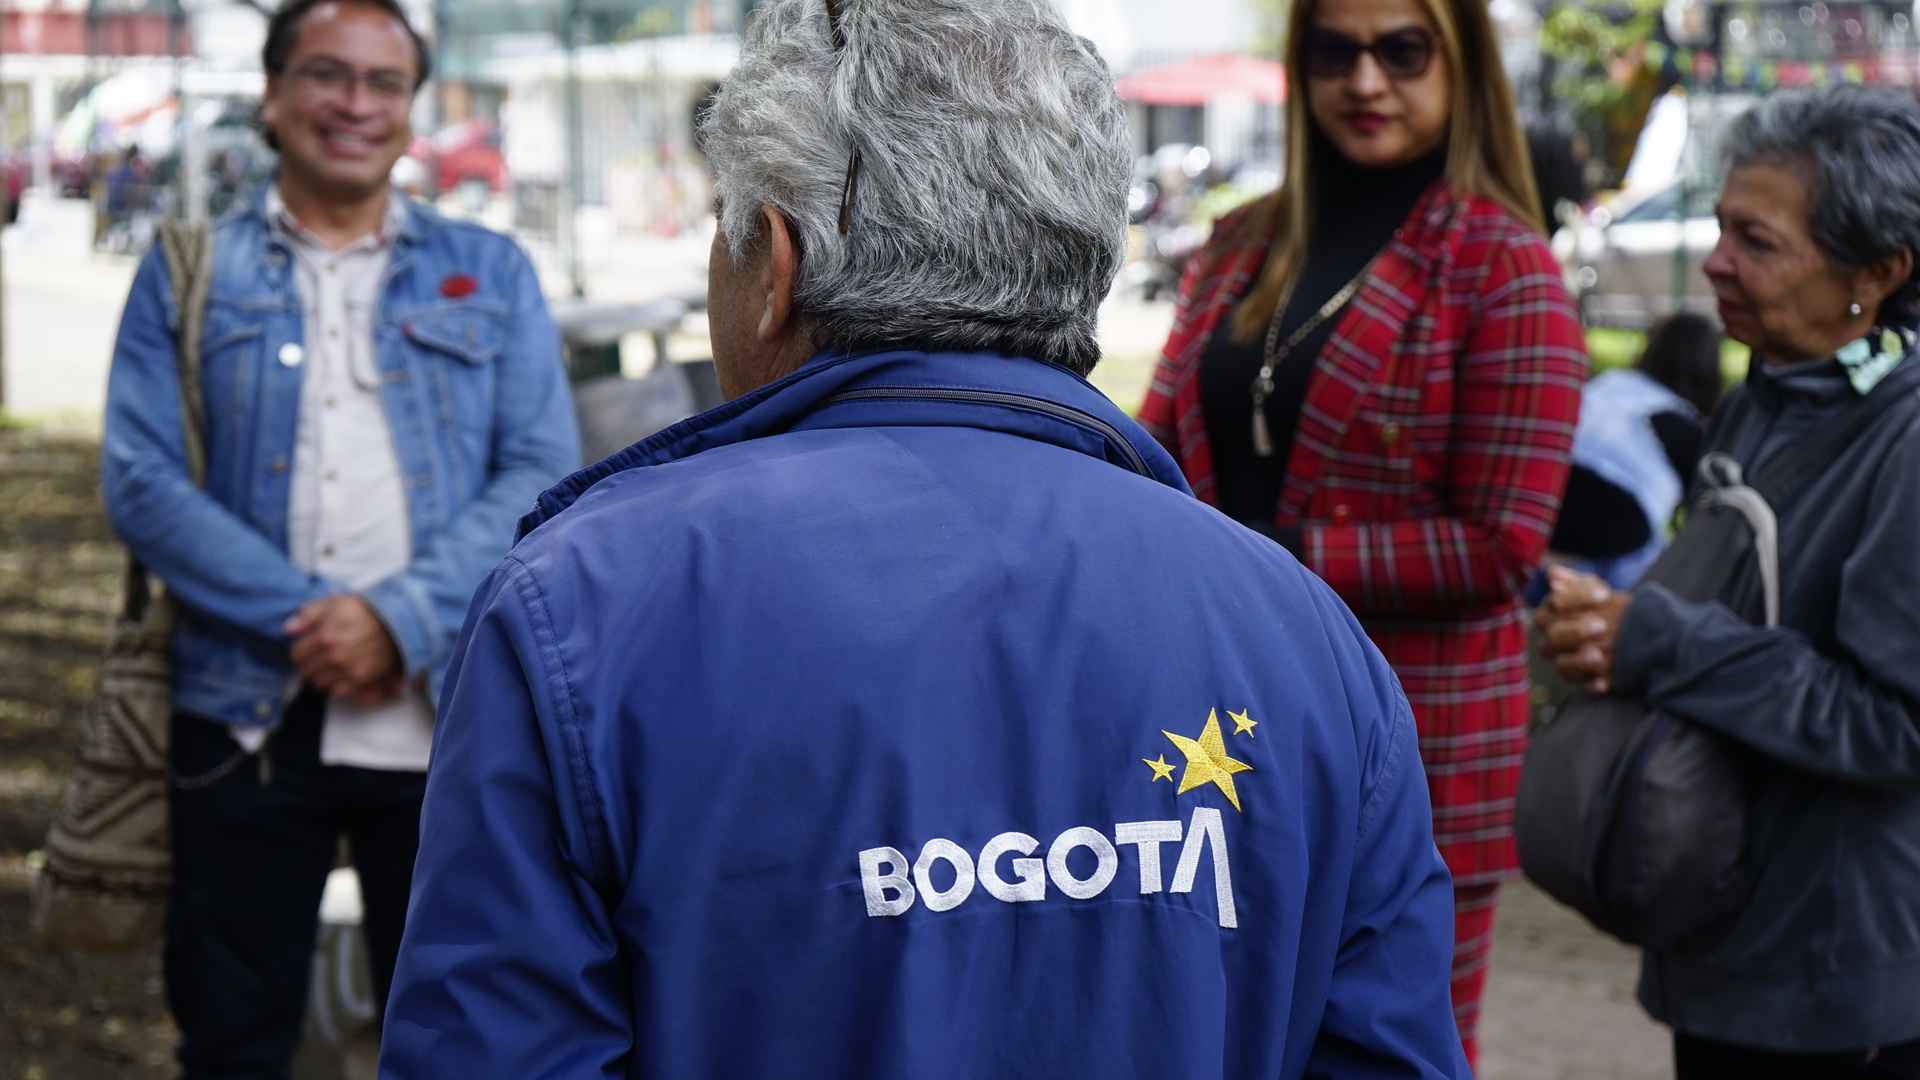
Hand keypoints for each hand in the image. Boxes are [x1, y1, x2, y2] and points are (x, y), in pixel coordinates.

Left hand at [286, 596, 402, 701]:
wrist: (396, 623)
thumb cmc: (365, 611)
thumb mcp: (335, 603)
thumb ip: (309, 614)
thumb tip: (288, 628)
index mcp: (324, 636)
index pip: (296, 654)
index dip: (299, 650)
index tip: (306, 647)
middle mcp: (334, 656)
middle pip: (306, 671)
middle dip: (308, 664)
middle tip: (316, 658)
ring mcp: (347, 669)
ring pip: (319, 683)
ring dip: (319, 676)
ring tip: (327, 668)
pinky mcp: (361, 679)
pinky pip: (337, 691)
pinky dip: (335, 686)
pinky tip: (339, 676)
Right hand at [1533, 564, 1630, 693]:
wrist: (1634, 630)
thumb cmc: (1608, 608)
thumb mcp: (1596, 590)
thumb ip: (1576, 583)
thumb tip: (1553, 573)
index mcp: (1552, 612)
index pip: (1554, 604)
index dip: (1577, 598)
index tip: (1604, 595)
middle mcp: (1553, 638)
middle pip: (1553, 637)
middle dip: (1575, 631)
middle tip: (1602, 626)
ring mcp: (1566, 660)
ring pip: (1561, 665)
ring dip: (1579, 661)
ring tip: (1598, 656)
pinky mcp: (1583, 679)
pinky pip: (1581, 686)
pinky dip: (1591, 684)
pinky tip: (1604, 682)